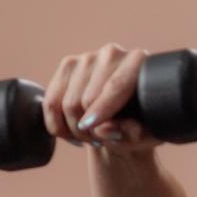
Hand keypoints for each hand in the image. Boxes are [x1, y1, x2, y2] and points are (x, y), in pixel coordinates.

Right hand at [41, 42, 163, 153]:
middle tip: (101, 142)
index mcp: (139, 63)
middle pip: (87, 99)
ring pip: (66, 103)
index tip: (93, 129)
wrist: (126, 118)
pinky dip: (57, 125)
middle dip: (90, 130)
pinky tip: (72, 133)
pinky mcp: (68, 65)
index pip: (115, 86)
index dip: (102, 110)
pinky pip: (50, 102)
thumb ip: (132, 133)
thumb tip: (103, 129)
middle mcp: (112, 54)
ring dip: (75, 130)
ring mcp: (87, 57)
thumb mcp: (145, 135)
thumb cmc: (141, 127)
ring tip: (91, 138)